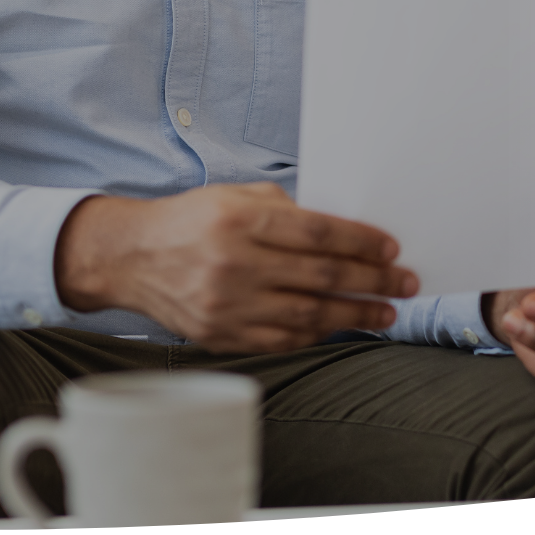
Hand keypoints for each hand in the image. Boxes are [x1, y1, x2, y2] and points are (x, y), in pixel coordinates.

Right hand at [53, 183, 416, 352]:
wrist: (129, 257)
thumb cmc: (190, 221)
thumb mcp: (235, 195)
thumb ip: (285, 209)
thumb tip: (342, 230)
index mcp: (239, 219)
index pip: (317, 232)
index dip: (361, 242)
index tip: (391, 249)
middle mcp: (233, 262)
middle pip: (321, 275)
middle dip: (373, 280)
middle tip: (404, 283)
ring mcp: (226, 304)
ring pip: (308, 314)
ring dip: (356, 315)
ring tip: (386, 312)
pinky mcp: (219, 334)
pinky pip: (281, 340)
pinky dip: (317, 335)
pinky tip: (340, 327)